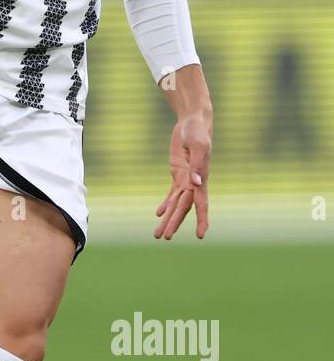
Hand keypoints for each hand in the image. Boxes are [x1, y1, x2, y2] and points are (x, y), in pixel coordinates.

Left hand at [154, 112, 210, 240]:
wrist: (193, 122)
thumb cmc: (198, 131)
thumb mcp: (198, 145)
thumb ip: (198, 164)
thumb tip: (196, 183)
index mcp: (202, 178)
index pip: (201, 204)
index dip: (201, 219)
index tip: (200, 236)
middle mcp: (194, 183)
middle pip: (183, 208)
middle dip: (174, 223)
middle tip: (165, 238)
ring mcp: (185, 180)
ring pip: (176, 204)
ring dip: (168, 219)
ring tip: (158, 235)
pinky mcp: (178, 174)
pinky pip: (172, 194)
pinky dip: (166, 204)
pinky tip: (159, 215)